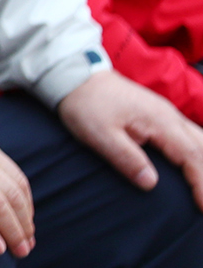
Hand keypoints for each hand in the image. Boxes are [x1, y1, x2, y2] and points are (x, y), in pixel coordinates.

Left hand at [58, 69, 202, 210]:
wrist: (76, 77)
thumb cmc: (86, 105)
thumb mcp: (99, 134)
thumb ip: (126, 157)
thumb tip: (151, 183)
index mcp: (159, 121)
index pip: (192, 156)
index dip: (202, 184)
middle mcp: (170, 116)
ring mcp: (167, 114)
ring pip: (201, 141)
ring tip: (202, 191)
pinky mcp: (161, 116)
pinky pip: (191, 136)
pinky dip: (199, 154)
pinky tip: (197, 168)